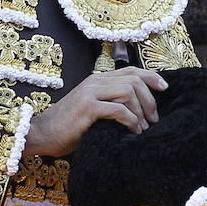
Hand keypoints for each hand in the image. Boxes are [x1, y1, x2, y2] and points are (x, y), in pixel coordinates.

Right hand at [23, 66, 165, 157]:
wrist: (41, 134)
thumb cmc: (69, 127)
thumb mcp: (92, 110)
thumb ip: (110, 103)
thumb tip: (139, 110)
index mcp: (97, 80)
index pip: (131, 71)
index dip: (151, 77)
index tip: (165, 88)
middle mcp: (95, 82)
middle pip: (134, 80)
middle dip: (150, 100)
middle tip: (153, 119)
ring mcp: (90, 93)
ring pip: (129, 92)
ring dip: (141, 112)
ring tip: (142, 128)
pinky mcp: (88, 107)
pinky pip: (119, 109)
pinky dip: (131, 121)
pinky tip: (132, 131)